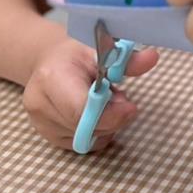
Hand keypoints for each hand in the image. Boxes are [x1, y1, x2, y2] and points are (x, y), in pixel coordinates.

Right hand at [22, 36, 158, 151]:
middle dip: (112, 117)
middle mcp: (40, 103)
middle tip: (120, 97)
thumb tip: (152, 58)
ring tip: (106, 101)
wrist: (49, 61)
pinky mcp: (47, 137)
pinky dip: (97, 133)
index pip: (80, 109)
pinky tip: (96, 114)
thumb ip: (127, 59)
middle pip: (85, 127)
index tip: (132, 107)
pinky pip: (82, 145)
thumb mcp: (103, 48)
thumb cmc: (77, 53)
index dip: (109, 114)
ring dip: (106, 125)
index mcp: (51, 77)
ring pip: (86, 139)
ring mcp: (40, 123)